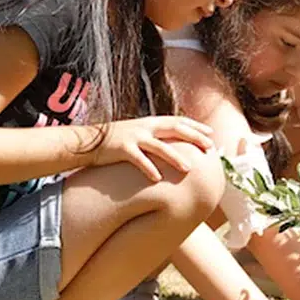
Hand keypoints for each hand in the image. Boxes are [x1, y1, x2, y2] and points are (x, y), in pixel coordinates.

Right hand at [94, 116, 215, 182]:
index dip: (195, 126)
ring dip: (175, 158)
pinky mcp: (121, 148)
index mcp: (151, 122)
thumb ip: (156, 136)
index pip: (178, 120)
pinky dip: (148, 168)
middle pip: (174, 129)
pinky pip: (138, 159)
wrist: (88, 141)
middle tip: (209, 148)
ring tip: (189, 169)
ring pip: (159, 146)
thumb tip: (175, 144)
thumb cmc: (117, 141)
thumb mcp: (139, 134)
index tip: (211, 133)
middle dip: (194, 137)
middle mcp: (145, 127)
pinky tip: (158, 179)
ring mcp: (133, 137)